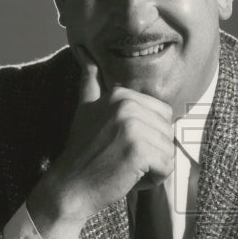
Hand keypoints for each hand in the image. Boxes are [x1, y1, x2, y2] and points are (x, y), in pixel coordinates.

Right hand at [30, 47, 174, 230]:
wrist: (69, 187)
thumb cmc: (82, 154)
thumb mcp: (85, 109)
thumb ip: (90, 81)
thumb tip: (83, 51)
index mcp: (120, 94)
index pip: (162, 113)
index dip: (147, 135)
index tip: (121, 144)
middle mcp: (127, 105)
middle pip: (167, 131)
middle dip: (152, 151)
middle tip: (123, 158)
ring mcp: (133, 126)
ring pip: (168, 150)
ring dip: (152, 166)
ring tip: (125, 168)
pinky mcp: (139, 150)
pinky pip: (166, 166)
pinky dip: (154, 178)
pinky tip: (130, 177)